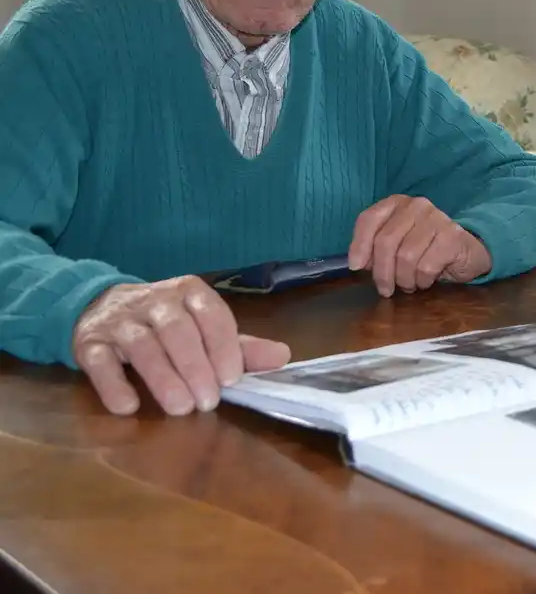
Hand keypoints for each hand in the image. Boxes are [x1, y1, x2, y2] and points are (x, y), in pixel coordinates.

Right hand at [72, 277, 290, 416]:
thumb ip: (239, 345)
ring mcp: (119, 320)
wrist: (99, 307)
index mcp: (189, 292)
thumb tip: (283, 356)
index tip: (232, 379)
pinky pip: (98, 362)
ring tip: (180, 408)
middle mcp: (154, 300)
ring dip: (162, 378)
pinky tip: (129, 406)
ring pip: (141, 345)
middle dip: (195, 367)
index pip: (211, 314)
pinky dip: (113, 384)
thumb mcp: (203, 328)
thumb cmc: (166, 323)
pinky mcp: (88, 342)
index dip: (223, 346)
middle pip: (177, 331)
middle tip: (208, 403)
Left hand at [348, 195, 491, 297]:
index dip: (359, 245)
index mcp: (397, 204)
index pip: (369, 219)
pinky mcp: (452, 236)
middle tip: (385, 290)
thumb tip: (357, 263)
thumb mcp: (397, 247)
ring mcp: (437, 218)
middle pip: (386, 241)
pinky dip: (422, 280)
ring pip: (406, 257)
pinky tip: (426, 281)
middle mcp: (416, 206)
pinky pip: (426, 266)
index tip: (356, 267)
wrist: (468, 253)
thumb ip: (376, 250)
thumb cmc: (426, 250)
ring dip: (404, 279)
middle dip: (382, 272)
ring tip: (410, 285)